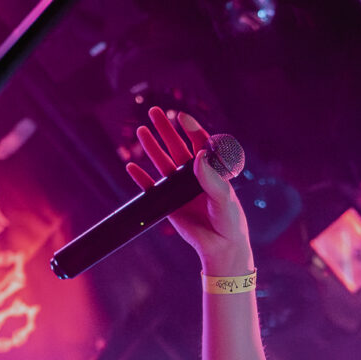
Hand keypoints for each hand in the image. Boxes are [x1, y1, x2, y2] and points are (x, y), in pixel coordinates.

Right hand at [126, 106, 252, 273]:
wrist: (220, 247)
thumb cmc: (229, 222)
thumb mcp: (224, 199)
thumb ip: (212, 179)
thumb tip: (198, 155)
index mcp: (211, 170)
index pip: (200, 144)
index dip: (191, 129)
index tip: (181, 117)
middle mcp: (194, 176)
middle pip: (177, 147)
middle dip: (166, 129)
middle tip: (154, 111)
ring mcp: (179, 189)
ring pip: (163, 163)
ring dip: (152, 147)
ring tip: (141, 130)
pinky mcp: (168, 204)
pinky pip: (151, 188)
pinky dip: (141, 178)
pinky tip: (131, 167)